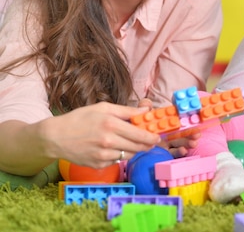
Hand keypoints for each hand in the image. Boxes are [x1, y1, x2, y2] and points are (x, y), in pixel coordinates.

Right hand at [40, 102, 160, 168]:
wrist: (55, 137)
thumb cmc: (80, 119)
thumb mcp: (103, 108)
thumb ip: (126, 111)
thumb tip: (146, 112)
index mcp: (111, 124)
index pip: (141, 134)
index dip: (152, 137)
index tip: (157, 136)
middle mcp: (109, 142)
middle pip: (138, 147)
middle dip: (147, 145)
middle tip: (151, 142)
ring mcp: (103, 155)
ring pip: (129, 155)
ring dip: (133, 149)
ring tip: (128, 141)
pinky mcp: (98, 165)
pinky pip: (117, 161)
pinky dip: (119, 155)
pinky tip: (112, 148)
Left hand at [137, 98, 199, 157]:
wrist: (132, 138)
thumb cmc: (140, 123)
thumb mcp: (142, 113)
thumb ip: (143, 107)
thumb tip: (147, 104)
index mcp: (166, 120)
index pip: (178, 119)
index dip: (188, 120)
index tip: (195, 121)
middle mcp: (168, 130)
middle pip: (182, 131)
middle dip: (191, 133)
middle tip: (197, 134)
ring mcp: (167, 141)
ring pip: (180, 141)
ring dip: (188, 142)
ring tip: (193, 143)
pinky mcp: (164, 151)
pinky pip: (173, 152)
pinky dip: (179, 151)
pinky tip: (183, 151)